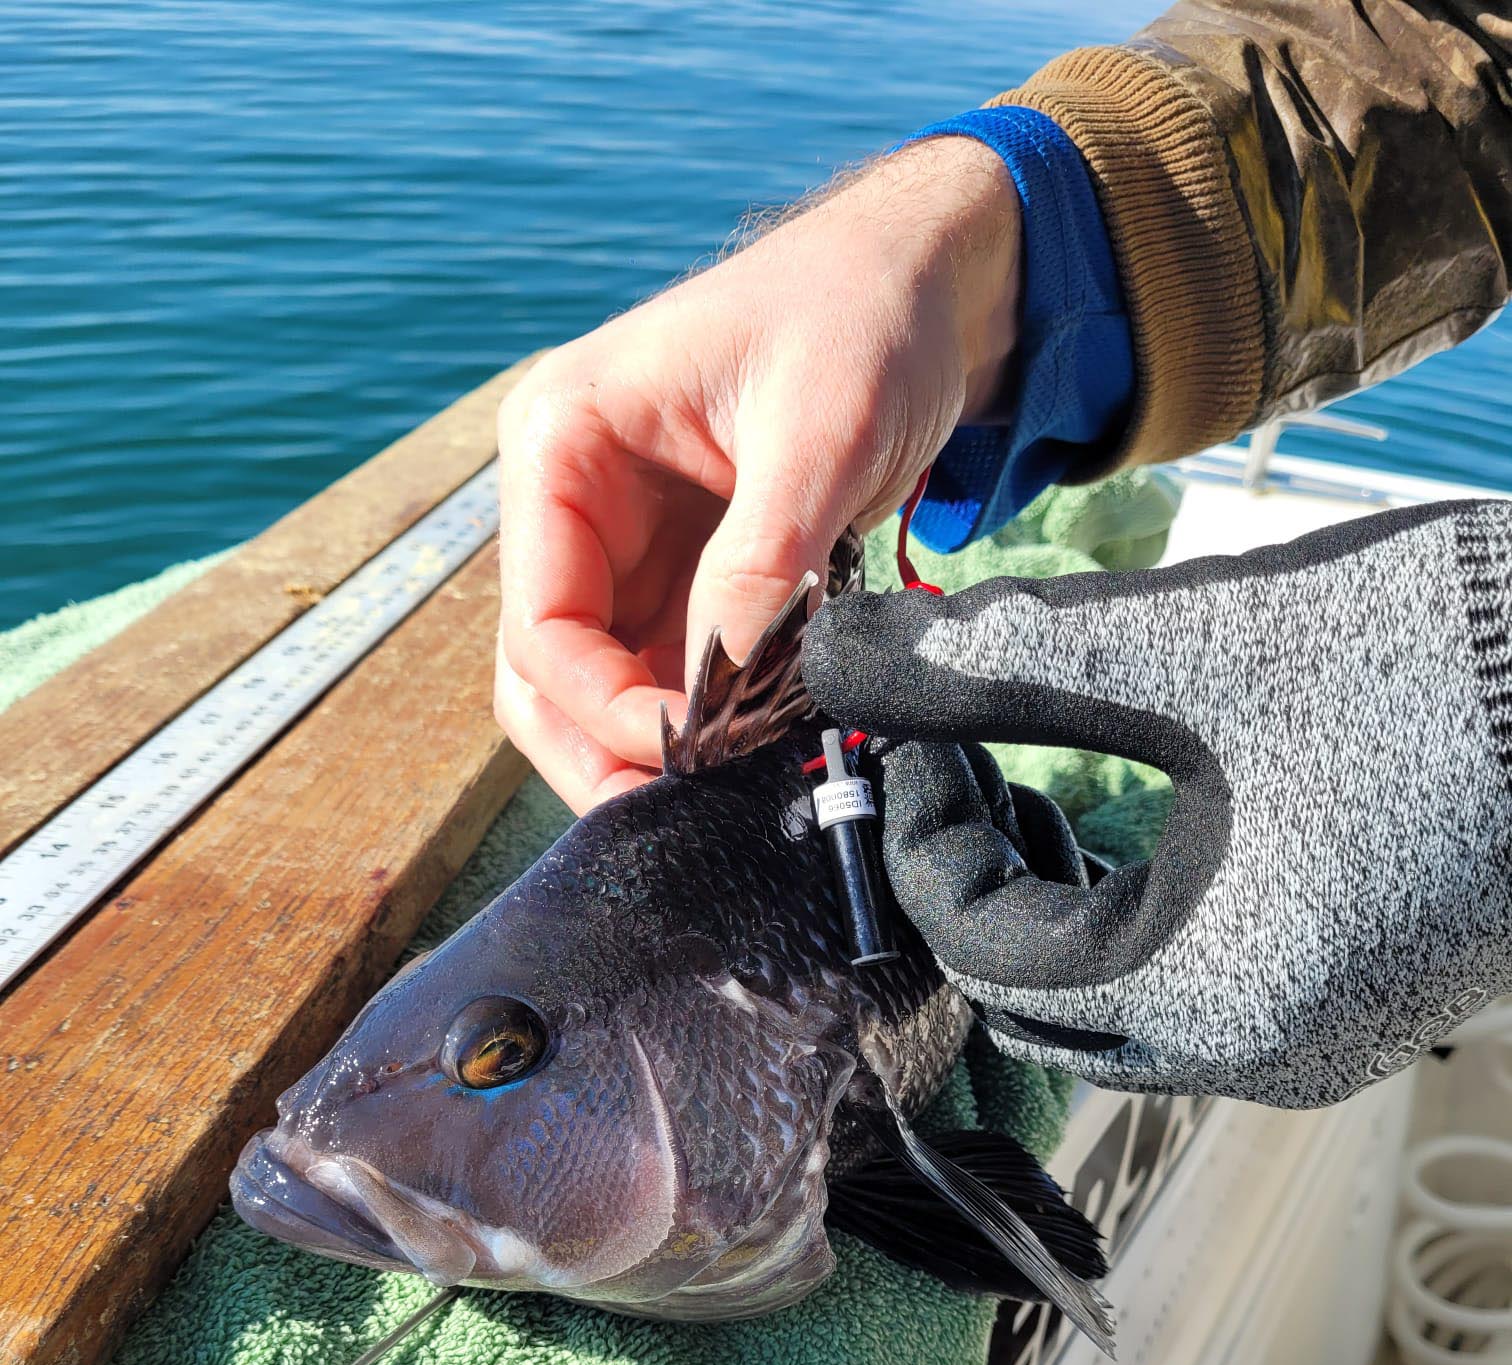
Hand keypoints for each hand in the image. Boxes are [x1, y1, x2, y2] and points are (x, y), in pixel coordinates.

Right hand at [494, 138, 1019, 811]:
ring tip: (722, 795)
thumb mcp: (817, 429)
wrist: (924, 283)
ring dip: (649, 748)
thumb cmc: (859, 315)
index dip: (604, 704)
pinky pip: (665, 674)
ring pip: (595, 689)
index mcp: (562, 441)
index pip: (540, 619)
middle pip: (543, 673)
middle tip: (679, 816)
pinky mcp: (681, 578)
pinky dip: (701, 722)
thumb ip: (760, 559)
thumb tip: (719, 687)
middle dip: (603, 749)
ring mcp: (622, 546)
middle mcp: (570, 501)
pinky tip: (752, 752)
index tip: (693, 747)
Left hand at [803, 503, 1511, 1106]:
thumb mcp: (1186, 655)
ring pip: (1112, 1011)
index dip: (917, 834)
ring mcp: (1318, 1045)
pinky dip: (1136, 926)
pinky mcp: (1361, 1010)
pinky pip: (1198, 998)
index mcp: (1200, 988)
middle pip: (1032, 1002)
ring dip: (1048, 910)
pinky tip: (1137, 825)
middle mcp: (1255, 1053)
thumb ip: (993, 663)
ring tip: (1037, 784)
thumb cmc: (1428, 655)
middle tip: (956, 763)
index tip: (906, 728)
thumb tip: (837, 648)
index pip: (979, 948)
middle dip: (970, 886)